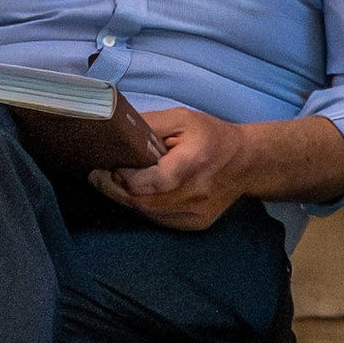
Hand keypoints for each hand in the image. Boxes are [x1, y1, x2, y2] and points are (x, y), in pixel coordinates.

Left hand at [93, 103, 343, 229]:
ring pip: (149, 215)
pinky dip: (143, 208)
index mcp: (192, 164)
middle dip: (114, 191)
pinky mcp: (196, 224)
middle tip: (96, 177)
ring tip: (111, 183)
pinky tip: (134, 194)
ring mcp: (197, 214)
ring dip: (126, 200)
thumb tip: (116, 134)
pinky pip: (159, 220)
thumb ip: (148, 125)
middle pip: (144, 203)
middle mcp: (195, 194)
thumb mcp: (181, 118)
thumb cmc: (210, 136)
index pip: (149, 182)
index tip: (101, 167)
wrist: (247, 163)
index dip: (121, 178)